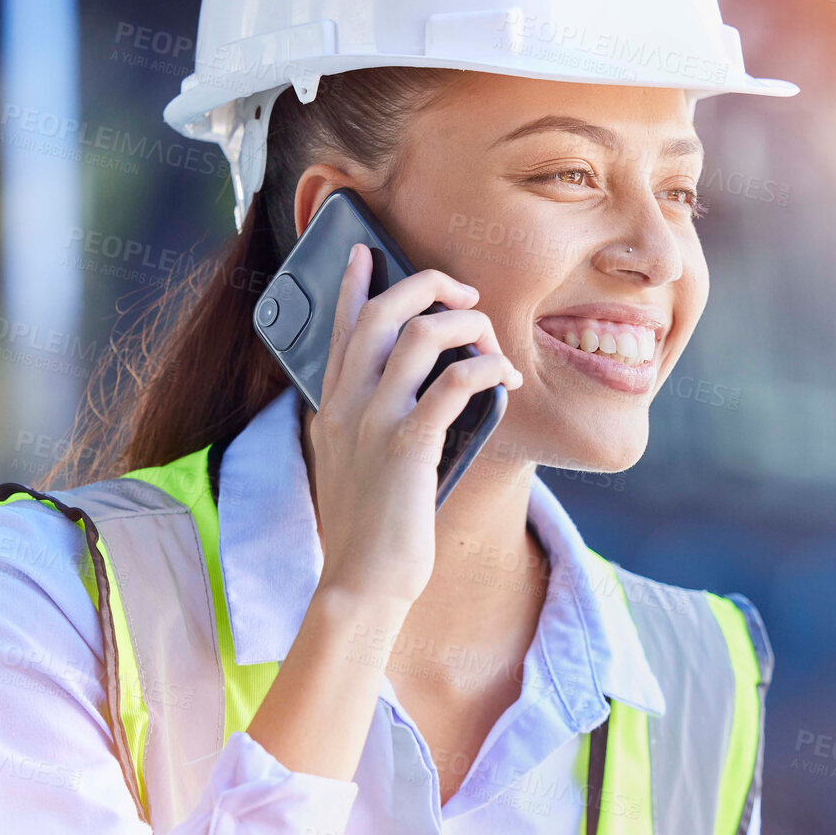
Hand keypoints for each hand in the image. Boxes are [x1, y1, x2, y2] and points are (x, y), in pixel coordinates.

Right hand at [307, 242, 522, 612]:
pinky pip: (452, 384)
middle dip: (426, 286)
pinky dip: (485, 369)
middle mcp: (345, 406)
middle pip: (380, 312)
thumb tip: (412, 397)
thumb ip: (365, 426)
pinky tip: (504, 378)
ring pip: (419, 336)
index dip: (351, 284)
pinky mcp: (407, 446)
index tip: (365, 252)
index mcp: (331, 408)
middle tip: (463, 293)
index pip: (338, 329)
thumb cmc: (366, 530)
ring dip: (466, 325)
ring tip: (490, 341)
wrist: (359, 582)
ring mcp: (374, 423)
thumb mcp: (352, 466)